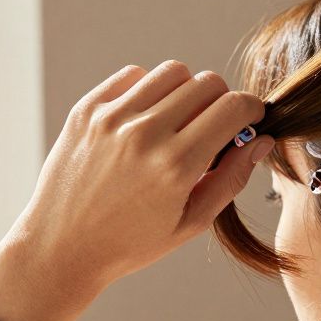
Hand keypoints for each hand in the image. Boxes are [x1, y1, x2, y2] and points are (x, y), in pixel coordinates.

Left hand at [0, 61, 272, 320]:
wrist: (60, 248)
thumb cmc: (128, 244)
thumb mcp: (190, 223)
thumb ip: (231, 179)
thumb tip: (260, 141)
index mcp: (176, 166)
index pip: (233, 108)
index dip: (251, 111)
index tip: (249, 120)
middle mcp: (144, 134)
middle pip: (208, 83)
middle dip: (222, 101)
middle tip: (213, 127)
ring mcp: (112, 118)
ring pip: (173, 72)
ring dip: (186, 91)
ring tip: (177, 123)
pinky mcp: (87, 110)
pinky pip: (133, 75)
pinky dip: (148, 89)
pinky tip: (146, 119)